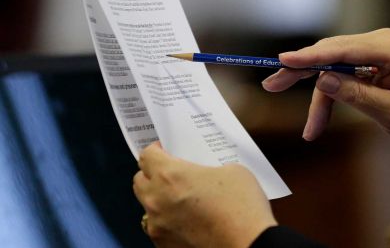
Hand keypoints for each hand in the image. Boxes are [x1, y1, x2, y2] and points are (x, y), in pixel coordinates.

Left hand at [133, 142, 276, 247]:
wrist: (250, 245)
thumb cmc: (242, 204)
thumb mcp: (231, 170)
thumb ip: (209, 168)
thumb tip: (204, 176)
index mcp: (170, 175)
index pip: (146, 156)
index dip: (156, 150)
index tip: (167, 151)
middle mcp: (156, 200)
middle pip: (139, 180)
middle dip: (152, 174)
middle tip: (171, 174)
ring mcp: (158, 226)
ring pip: (146, 206)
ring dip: (158, 199)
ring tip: (179, 199)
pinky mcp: (164, 246)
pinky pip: (157, 227)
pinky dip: (167, 221)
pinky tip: (188, 221)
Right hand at [262, 28, 389, 183]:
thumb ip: (357, 94)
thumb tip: (322, 79)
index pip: (341, 49)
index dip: (309, 56)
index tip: (282, 60)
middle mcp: (378, 43)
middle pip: (328, 54)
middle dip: (300, 73)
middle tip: (272, 85)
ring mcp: (371, 51)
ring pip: (329, 68)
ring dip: (317, 98)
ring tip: (311, 129)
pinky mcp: (366, 62)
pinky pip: (338, 75)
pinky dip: (328, 98)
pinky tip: (319, 123)